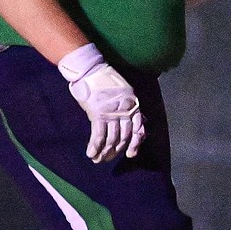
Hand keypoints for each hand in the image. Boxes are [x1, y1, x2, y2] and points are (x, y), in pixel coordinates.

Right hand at [58, 44, 144, 162]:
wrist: (92, 70)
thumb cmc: (106, 80)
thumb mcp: (125, 92)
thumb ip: (130, 107)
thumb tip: (139, 120)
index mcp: (133, 105)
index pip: (138, 128)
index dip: (135, 143)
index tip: (130, 154)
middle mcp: (125, 111)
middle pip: (124, 136)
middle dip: (117, 150)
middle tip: (109, 159)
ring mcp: (112, 113)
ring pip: (112, 138)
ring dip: (105, 152)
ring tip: (99, 160)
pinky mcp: (98, 114)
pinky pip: (98, 135)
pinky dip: (95, 146)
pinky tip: (91, 154)